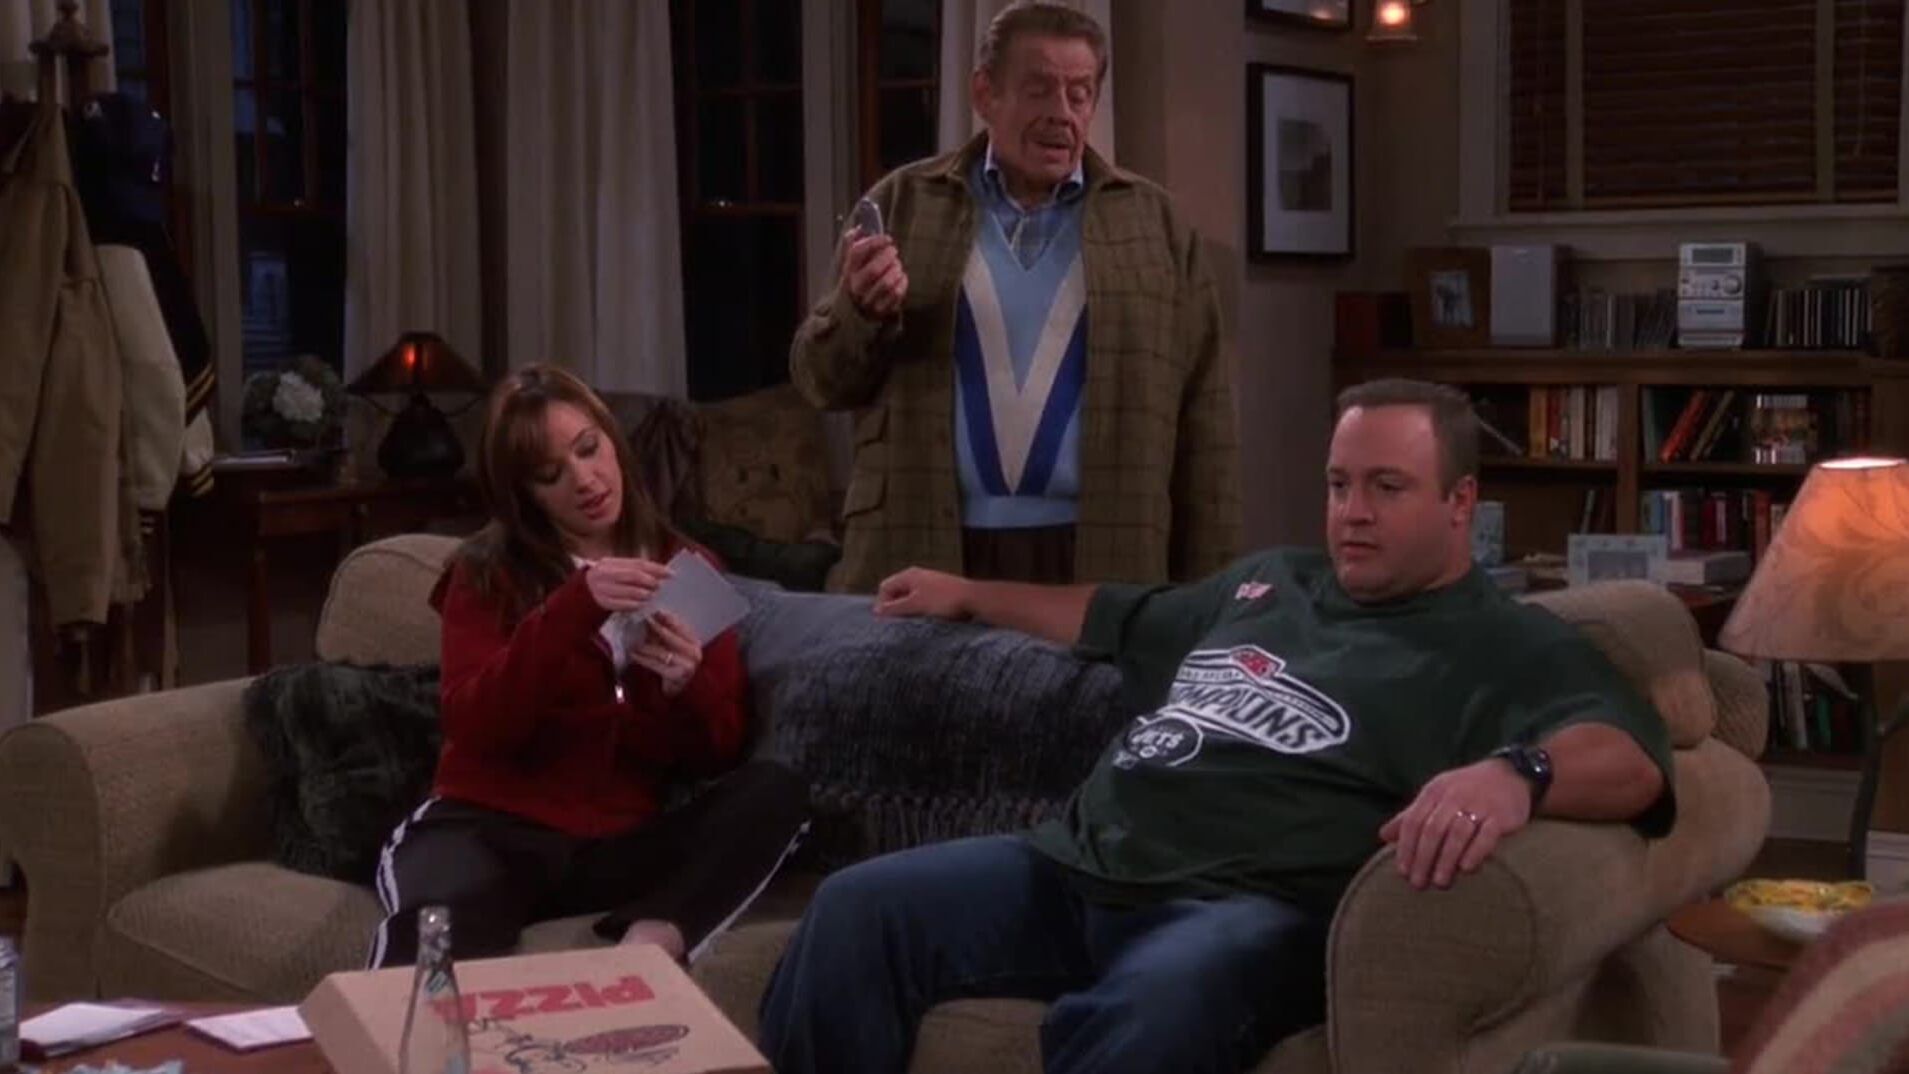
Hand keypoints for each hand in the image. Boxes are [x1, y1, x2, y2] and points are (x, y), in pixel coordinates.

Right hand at [583, 557, 670, 612]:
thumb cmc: (606, 582)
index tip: (671, 573)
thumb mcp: (616, 571)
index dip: (656, 568)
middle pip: (633, 576)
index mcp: (610, 562)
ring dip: (644, 594)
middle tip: (660, 587)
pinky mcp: (601, 602)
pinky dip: (634, 605)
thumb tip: (660, 573)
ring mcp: (602, 588)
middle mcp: (605, 573)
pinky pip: (622, 604)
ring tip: (652, 596)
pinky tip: (641, 605)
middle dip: (650, 581)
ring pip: (628, 590)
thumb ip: (634, 570)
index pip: (638, 563)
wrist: (581, 595)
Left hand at [630, 611, 701, 696]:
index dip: (665, 617)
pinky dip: (643, 658)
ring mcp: (688, 664)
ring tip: (631, 637)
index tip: (652, 610)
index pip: (679, 625)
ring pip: (661, 650)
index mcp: (694, 641)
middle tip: (641, 619)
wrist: (681, 691)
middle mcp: (694, 652)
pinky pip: (656, 664)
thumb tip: (649, 617)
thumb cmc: (675, 667)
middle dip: (654, 626)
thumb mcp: (673, 648)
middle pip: (670, 635)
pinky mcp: (677, 675)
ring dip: (645, 644)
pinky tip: (633, 654)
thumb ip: (665, 635)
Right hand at [842, 230, 907, 318]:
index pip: (857, 252)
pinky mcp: (880, 310)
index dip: (874, 242)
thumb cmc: (859, 279)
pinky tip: (901, 277)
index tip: (887, 239)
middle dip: (888, 257)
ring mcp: (867, 300)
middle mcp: (856, 286)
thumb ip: (854, 243)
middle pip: (874, 269)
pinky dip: (902, 282)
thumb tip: (860, 227)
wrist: (857, 310)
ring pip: (886, 282)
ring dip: (896, 270)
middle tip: (893, 252)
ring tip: (897, 265)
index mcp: (848, 270)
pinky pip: (896, 293)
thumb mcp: (853, 261)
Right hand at [873, 567, 971, 619]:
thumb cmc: (944, 600)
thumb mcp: (915, 605)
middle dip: (894, 608)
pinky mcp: (939, 592)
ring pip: (909, 598)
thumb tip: (877, 611)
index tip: (886, 621)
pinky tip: (925, 620)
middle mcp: (918, 577)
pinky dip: (919, 611)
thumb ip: (894, 608)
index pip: (885, 588)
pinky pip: (922, 602)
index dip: (882, 604)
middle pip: (896, 593)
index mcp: (909, 575)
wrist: (974, 599)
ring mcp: (929, 584)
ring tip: (911, 624)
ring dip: (907, 611)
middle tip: (897, 624)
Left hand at [1378, 757, 1532, 890]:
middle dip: (1423, 859)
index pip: (1413, 821)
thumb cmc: (1466, 790)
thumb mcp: (1436, 796)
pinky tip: (1466, 869)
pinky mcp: (1501, 815)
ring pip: (1457, 833)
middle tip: (1418, 883)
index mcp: (1434, 792)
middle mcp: (1454, 796)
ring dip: (1446, 859)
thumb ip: (1411, 815)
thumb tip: (1382, 835)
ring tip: (1440, 882)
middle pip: (1432, 830)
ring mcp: (1479, 804)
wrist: (1510, 775)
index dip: (1406, 848)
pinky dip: (1475, 852)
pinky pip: (1486, 834)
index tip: (1402, 872)